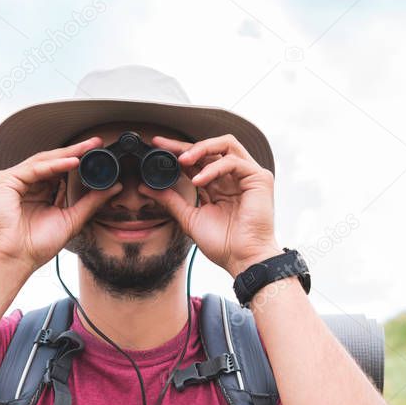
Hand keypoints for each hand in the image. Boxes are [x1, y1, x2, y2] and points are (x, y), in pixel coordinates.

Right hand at [0, 136, 123, 272]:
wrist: (14, 259)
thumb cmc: (36, 245)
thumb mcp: (71, 220)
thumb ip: (91, 202)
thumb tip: (114, 187)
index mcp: (40, 193)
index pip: (61, 172)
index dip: (80, 162)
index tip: (100, 154)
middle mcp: (27, 184)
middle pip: (53, 162)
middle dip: (76, 152)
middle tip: (96, 143)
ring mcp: (14, 181)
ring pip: (44, 161)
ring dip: (68, 154)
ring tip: (88, 148)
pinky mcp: (5, 180)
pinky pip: (34, 168)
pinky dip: (54, 165)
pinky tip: (73, 162)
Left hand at [139, 134, 281, 277]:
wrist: (241, 259)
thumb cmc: (223, 244)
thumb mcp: (189, 218)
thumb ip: (171, 201)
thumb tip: (146, 187)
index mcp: (219, 185)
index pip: (198, 160)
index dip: (178, 151)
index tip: (157, 147)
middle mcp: (234, 177)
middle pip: (211, 147)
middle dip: (185, 145)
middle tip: (164, 148)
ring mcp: (248, 175)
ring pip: (226, 144)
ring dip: (201, 149)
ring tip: (182, 161)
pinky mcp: (259, 179)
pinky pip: (233, 162)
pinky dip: (213, 168)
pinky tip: (199, 181)